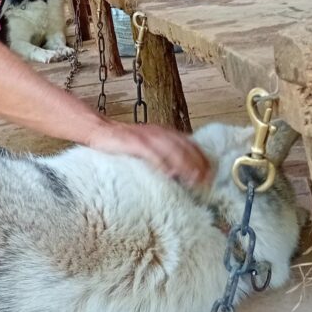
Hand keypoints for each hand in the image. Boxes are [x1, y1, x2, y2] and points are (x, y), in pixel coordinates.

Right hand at [90, 121, 211, 188]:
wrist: (100, 131)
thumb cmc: (124, 142)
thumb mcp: (148, 144)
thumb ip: (163, 152)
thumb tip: (181, 173)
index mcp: (163, 132)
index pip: (189, 143)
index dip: (202, 158)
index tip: (211, 173)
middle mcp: (158, 132)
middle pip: (184, 146)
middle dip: (197, 163)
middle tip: (205, 180)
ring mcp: (146, 136)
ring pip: (172, 149)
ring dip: (185, 164)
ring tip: (193, 179)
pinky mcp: (133, 142)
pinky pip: (151, 152)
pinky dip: (162, 162)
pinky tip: (169, 173)